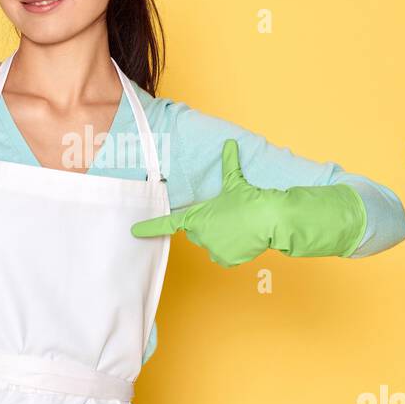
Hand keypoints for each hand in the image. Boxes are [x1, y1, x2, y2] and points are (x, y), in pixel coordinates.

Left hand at [129, 139, 283, 266]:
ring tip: (238, 227)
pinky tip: (243, 239)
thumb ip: (229, 163)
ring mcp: (213, 250)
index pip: (167, 223)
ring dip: (221, 238)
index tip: (134, 231)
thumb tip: (230, 143)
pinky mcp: (227, 260)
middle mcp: (200, 236)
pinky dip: (233, 250)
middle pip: (197, 232)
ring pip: (212, 245)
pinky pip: (225, 257)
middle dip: (208, 226)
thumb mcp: (236, 181)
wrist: (269, 219)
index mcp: (196, 217)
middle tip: (226, 217)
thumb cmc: (249, 200)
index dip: (149, 227)